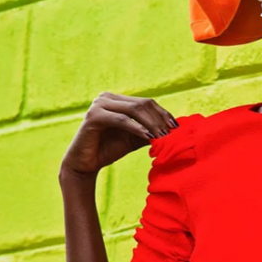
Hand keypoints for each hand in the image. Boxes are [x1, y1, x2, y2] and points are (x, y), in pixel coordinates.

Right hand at [60, 92, 178, 176]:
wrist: (85, 164)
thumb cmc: (109, 149)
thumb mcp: (134, 139)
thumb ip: (149, 131)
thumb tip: (173, 130)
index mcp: (117, 100)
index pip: (146, 102)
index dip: (163, 113)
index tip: (177, 127)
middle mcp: (107, 98)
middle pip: (142, 103)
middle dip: (159, 118)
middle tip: (172, 132)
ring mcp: (99, 104)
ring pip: (134, 110)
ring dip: (151, 123)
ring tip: (163, 137)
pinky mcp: (94, 116)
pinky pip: (122, 120)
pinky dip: (137, 128)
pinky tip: (149, 137)